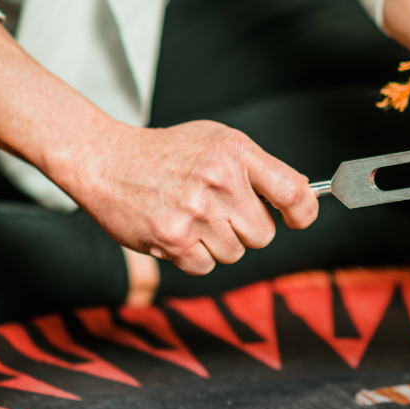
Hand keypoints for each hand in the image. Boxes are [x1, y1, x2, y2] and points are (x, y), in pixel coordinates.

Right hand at [0, 23, 318, 275]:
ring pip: (234, 253)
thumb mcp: (216, 142)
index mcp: (236, 152)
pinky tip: (175, 231)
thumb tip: (302, 203)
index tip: (297, 219)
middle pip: (264, 235)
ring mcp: (196, 211)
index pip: (295, 191)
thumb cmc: (167, 154)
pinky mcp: (173, 237)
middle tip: (217, 211)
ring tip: (190, 216)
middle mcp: (220, 180)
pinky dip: (193, 256)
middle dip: (245, 230)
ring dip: (217, 244)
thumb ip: (257, 169)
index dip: (304, 213)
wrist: (104, 159)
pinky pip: (205, 266)